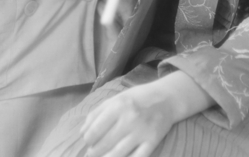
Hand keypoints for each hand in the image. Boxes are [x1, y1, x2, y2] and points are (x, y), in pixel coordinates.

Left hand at [81, 72, 214, 156]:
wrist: (166, 99)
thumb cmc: (137, 98)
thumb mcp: (116, 99)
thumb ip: (97, 113)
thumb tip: (82, 132)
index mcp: (118, 106)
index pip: (95, 129)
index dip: (88, 139)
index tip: (87, 142)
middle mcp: (129, 119)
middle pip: (105, 143)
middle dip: (94, 152)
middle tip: (90, 154)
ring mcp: (142, 132)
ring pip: (118, 153)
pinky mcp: (152, 141)